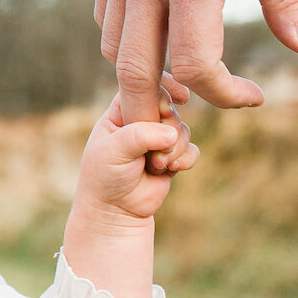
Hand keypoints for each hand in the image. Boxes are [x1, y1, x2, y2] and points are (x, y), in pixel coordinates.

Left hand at [76, 89, 198, 224]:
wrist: (114, 210)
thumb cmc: (106, 176)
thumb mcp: (115, 150)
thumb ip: (141, 135)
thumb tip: (172, 133)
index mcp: (121, 111)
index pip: (145, 87)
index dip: (164, 88)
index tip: (180, 97)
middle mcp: (141, 121)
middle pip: (170, 109)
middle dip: (169, 130)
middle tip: (154, 152)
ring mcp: (157, 139)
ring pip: (183, 130)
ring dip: (174, 148)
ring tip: (157, 165)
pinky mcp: (172, 157)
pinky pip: (192, 150)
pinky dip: (185, 159)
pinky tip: (172, 169)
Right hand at [97, 0, 297, 124]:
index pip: (194, 63)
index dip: (224, 95)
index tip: (253, 95)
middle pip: (133, 72)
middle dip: (156, 114)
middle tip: (187, 129)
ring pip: (113, 47)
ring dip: (140, 77)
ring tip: (177, 85)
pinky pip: (107, 15)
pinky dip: (126, 40)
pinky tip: (157, 37)